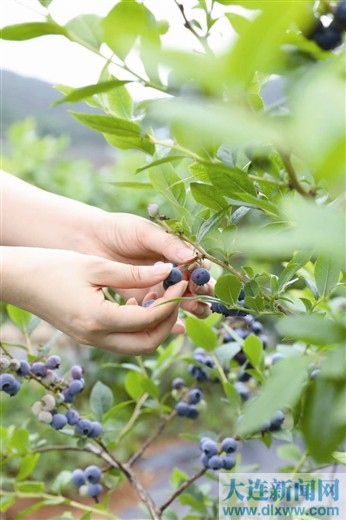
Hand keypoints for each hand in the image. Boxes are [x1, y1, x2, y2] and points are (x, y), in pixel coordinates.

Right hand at [1, 247, 188, 354]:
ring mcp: (91, 341)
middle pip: (148, 344)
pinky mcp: (88, 336)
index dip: (171, 301)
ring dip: (155, 326)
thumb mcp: (96, 266)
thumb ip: (134, 273)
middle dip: (169, 321)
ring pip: (136, 346)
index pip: (149, 319)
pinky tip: (138, 301)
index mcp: (99, 320)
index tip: (181, 281)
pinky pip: (122, 340)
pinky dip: (138, 327)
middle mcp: (96, 338)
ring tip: (159, 296)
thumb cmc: (53, 267)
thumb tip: (168, 272)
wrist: (18, 280)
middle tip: (175, 295)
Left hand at [88, 212, 213, 317]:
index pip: (199, 267)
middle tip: (192, 295)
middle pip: (198, 289)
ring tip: (183, 306)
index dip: (201, 276)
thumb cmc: (119, 230)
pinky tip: (176, 326)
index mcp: (178, 252)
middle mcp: (174, 272)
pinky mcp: (145, 301)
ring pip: (185, 304)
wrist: (90, 240)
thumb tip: (192, 257)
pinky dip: (172, 322)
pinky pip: (162, 315)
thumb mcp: (144, 232)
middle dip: (200, 295)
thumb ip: (167, 244)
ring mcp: (161, 288)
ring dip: (189, 308)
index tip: (195, 280)